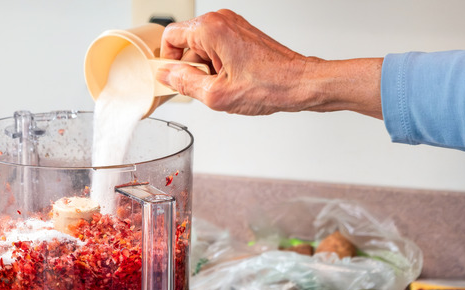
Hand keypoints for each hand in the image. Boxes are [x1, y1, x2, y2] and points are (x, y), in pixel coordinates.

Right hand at [158, 10, 382, 117]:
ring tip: (224, 85)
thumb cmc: (268, 85)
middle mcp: (221, 20)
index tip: (174, 78)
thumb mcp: (215, 94)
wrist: (299, 83)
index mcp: (210, 29)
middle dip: (190, 68)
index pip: (169, 37)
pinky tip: (232, 80)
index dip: (168, 61)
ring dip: (206, 69)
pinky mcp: (240, 33)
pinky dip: (218, 66)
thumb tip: (165, 75)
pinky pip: (216, 48)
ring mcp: (232, 25)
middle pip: (185, 43)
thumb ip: (183, 82)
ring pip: (201, 48)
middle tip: (206, 86)